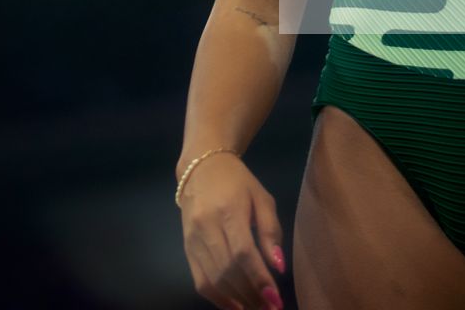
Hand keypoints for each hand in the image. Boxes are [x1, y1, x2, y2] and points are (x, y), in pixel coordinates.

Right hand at [178, 152, 286, 309]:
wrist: (201, 168)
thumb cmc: (238, 182)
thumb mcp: (262, 198)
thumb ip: (270, 231)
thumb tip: (278, 266)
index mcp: (228, 210)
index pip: (242, 252)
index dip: (258, 279)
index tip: (275, 299)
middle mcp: (206, 226)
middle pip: (227, 270)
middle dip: (251, 295)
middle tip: (271, 308)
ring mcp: (192, 239)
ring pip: (213, 279)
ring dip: (237, 300)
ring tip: (257, 309)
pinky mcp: (186, 249)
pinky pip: (200, 281)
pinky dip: (217, 298)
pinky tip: (235, 306)